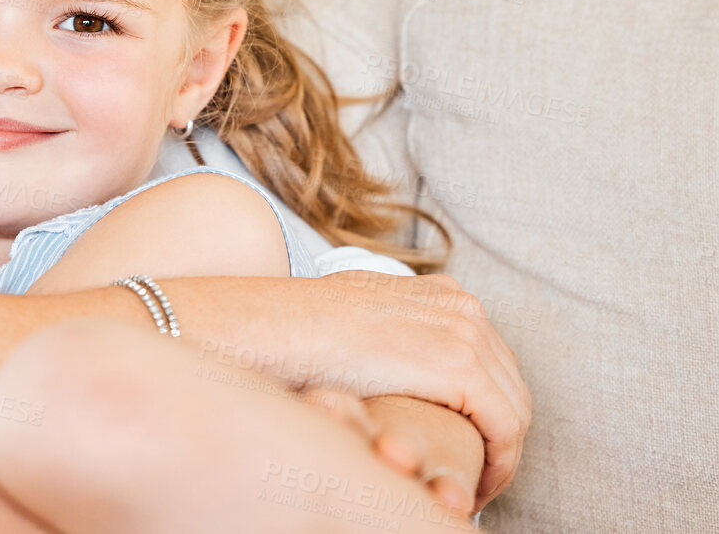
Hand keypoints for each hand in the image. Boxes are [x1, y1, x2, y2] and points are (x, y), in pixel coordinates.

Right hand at [177, 270, 528, 510]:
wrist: (266, 329)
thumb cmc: (294, 334)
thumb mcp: (353, 316)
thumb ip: (389, 330)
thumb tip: (393, 358)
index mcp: (437, 291)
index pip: (489, 357)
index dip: (486, 407)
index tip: (470, 444)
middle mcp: (459, 304)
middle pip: (509, 383)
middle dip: (498, 434)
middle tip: (475, 476)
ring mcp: (462, 331)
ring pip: (514, 410)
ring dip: (500, 455)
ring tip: (471, 489)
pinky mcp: (458, 366)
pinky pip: (506, 429)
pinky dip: (500, 465)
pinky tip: (472, 489)